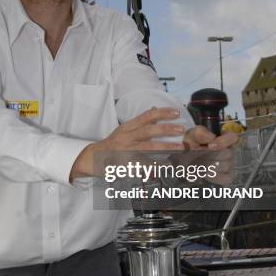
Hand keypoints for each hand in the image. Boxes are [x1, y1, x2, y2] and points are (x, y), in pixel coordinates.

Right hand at [70, 107, 184, 179]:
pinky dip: (156, 165)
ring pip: (147, 147)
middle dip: (166, 129)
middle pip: (148, 130)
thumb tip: (155, 109)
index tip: (176, 112)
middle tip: (181, 129)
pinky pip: (143, 165)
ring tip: (180, 147)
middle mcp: (127, 137)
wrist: (93, 158)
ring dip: (165, 147)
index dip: (162, 113)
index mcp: (128, 127)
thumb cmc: (112, 144)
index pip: (146, 116)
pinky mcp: (126, 164)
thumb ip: (140, 121)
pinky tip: (167, 165)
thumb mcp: (125, 129)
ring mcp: (126, 151)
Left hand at [182, 125, 237, 185]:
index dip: (223, 142)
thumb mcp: (191, 136)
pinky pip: (225, 178)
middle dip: (211, 155)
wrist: (183, 162)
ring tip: (199, 163)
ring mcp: (230, 164)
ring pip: (226, 166)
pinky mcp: (228, 176)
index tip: (210, 145)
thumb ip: (199, 133)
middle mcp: (230, 150)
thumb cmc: (190, 146)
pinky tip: (204, 173)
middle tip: (199, 155)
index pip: (232, 137)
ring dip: (210, 165)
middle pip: (228, 153)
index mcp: (223, 137)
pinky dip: (213, 176)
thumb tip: (210, 137)